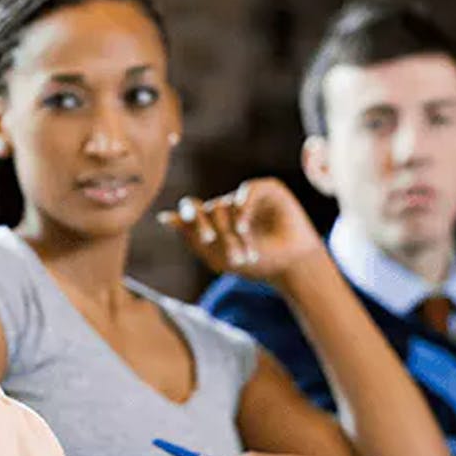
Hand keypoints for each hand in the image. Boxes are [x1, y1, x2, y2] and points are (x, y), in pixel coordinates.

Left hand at [157, 177, 324, 283]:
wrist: (292, 266)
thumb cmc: (257, 264)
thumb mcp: (220, 257)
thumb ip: (191, 238)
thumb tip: (163, 216)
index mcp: (213, 220)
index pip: (191, 210)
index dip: (190, 220)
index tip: (202, 237)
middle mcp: (227, 205)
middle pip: (207, 210)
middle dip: (211, 231)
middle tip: (217, 246)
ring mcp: (245, 196)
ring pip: (225, 205)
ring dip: (231, 232)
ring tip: (245, 254)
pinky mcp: (267, 189)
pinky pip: (246, 191)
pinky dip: (242, 209)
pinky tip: (244, 228)